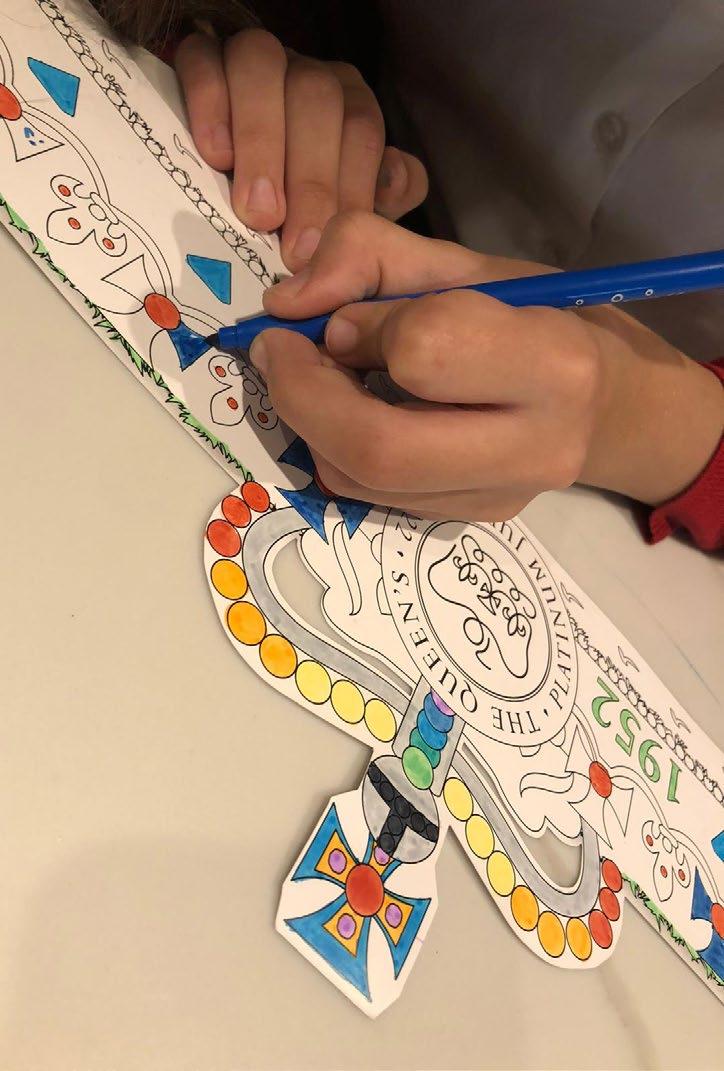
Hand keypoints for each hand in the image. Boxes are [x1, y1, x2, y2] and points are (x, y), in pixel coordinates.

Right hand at [174, 28, 427, 270]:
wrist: (217, 149)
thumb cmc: (288, 194)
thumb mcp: (342, 200)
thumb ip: (379, 196)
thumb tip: (394, 185)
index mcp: (347, 104)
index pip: (361, 129)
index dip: (349, 188)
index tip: (326, 250)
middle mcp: (306, 75)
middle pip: (317, 99)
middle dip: (309, 179)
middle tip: (292, 248)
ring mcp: (254, 60)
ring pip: (263, 67)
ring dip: (261, 141)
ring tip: (255, 212)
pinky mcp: (201, 53)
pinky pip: (204, 61)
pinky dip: (210, 104)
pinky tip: (214, 156)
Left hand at [249, 212, 723, 519]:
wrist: (614, 405)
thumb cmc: (545, 317)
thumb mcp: (469, 262)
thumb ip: (371, 256)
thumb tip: (286, 302)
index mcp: (550, 362)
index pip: (425, 352)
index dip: (361, 326)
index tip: (340, 314)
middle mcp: (532, 447)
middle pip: (380, 448)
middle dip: (303, 397)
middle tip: (280, 352)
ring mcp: (500, 499)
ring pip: (363, 482)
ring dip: (311, 425)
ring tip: (318, 378)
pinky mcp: (471, 522)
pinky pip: (372, 497)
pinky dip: (336, 450)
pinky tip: (352, 412)